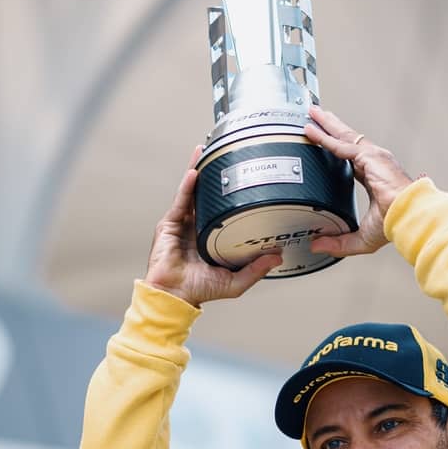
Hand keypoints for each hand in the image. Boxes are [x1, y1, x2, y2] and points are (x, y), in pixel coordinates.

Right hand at [145, 152, 280, 305]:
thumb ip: (255, 270)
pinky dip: (187, 187)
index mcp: (212, 235)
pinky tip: (194, 173)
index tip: (245, 175)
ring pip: (192, 191)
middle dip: (213, 172)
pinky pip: (181, 201)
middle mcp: (197, 225)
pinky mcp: (170, 224)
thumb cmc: (200, 290)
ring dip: (197, 170)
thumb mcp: (235, 282)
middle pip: (206, 193)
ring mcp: (183, 223)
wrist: (174, 297)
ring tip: (206, 151)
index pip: (224, 208)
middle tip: (225, 151)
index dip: (232, 192)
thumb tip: (277, 256)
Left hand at [305, 104, 416, 259]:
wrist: (408, 215)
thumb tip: (317, 245)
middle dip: (331, 128)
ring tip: (312, 113)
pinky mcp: (369, 156)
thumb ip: (338, 242)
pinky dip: (325, 138)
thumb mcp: (361, 237)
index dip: (337, 151)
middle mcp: (374, 163)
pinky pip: (341, 145)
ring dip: (326, 125)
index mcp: (375, 178)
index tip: (325, 145)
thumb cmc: (395, 224)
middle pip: (347, 141)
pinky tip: (311, 131)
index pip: (352, 159)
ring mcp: (373, 157)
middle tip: (316, 117)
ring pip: (344, 136)